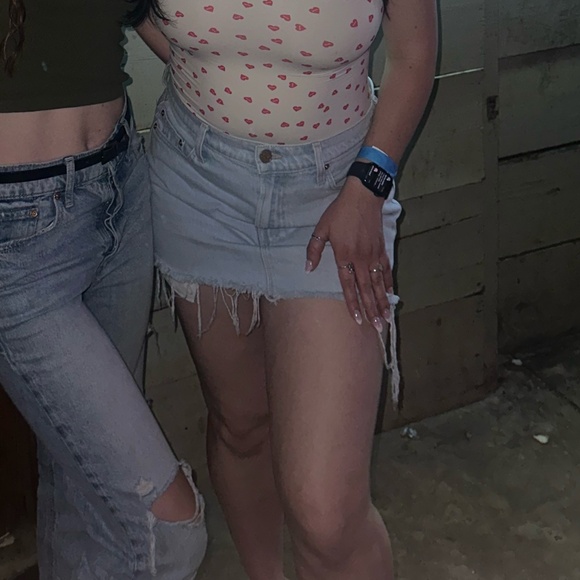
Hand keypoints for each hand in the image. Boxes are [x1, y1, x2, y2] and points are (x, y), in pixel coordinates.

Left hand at [305, 176, 392, 330]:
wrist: (363, 196)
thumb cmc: (340, 212)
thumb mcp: (321, 229)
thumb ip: (314, 250)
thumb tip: (308, 269)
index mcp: (345, 256)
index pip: (349, 286)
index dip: (353, 303)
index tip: (357, 320)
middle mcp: (361, 259)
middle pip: (367, 290)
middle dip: (371, 310)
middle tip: (378, 328)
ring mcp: (374, 256)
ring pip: (379, 284)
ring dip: (382, 302)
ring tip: (386, 319)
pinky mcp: (382, 250)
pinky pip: (386, 272)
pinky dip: (389, 285)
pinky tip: (391, 296)